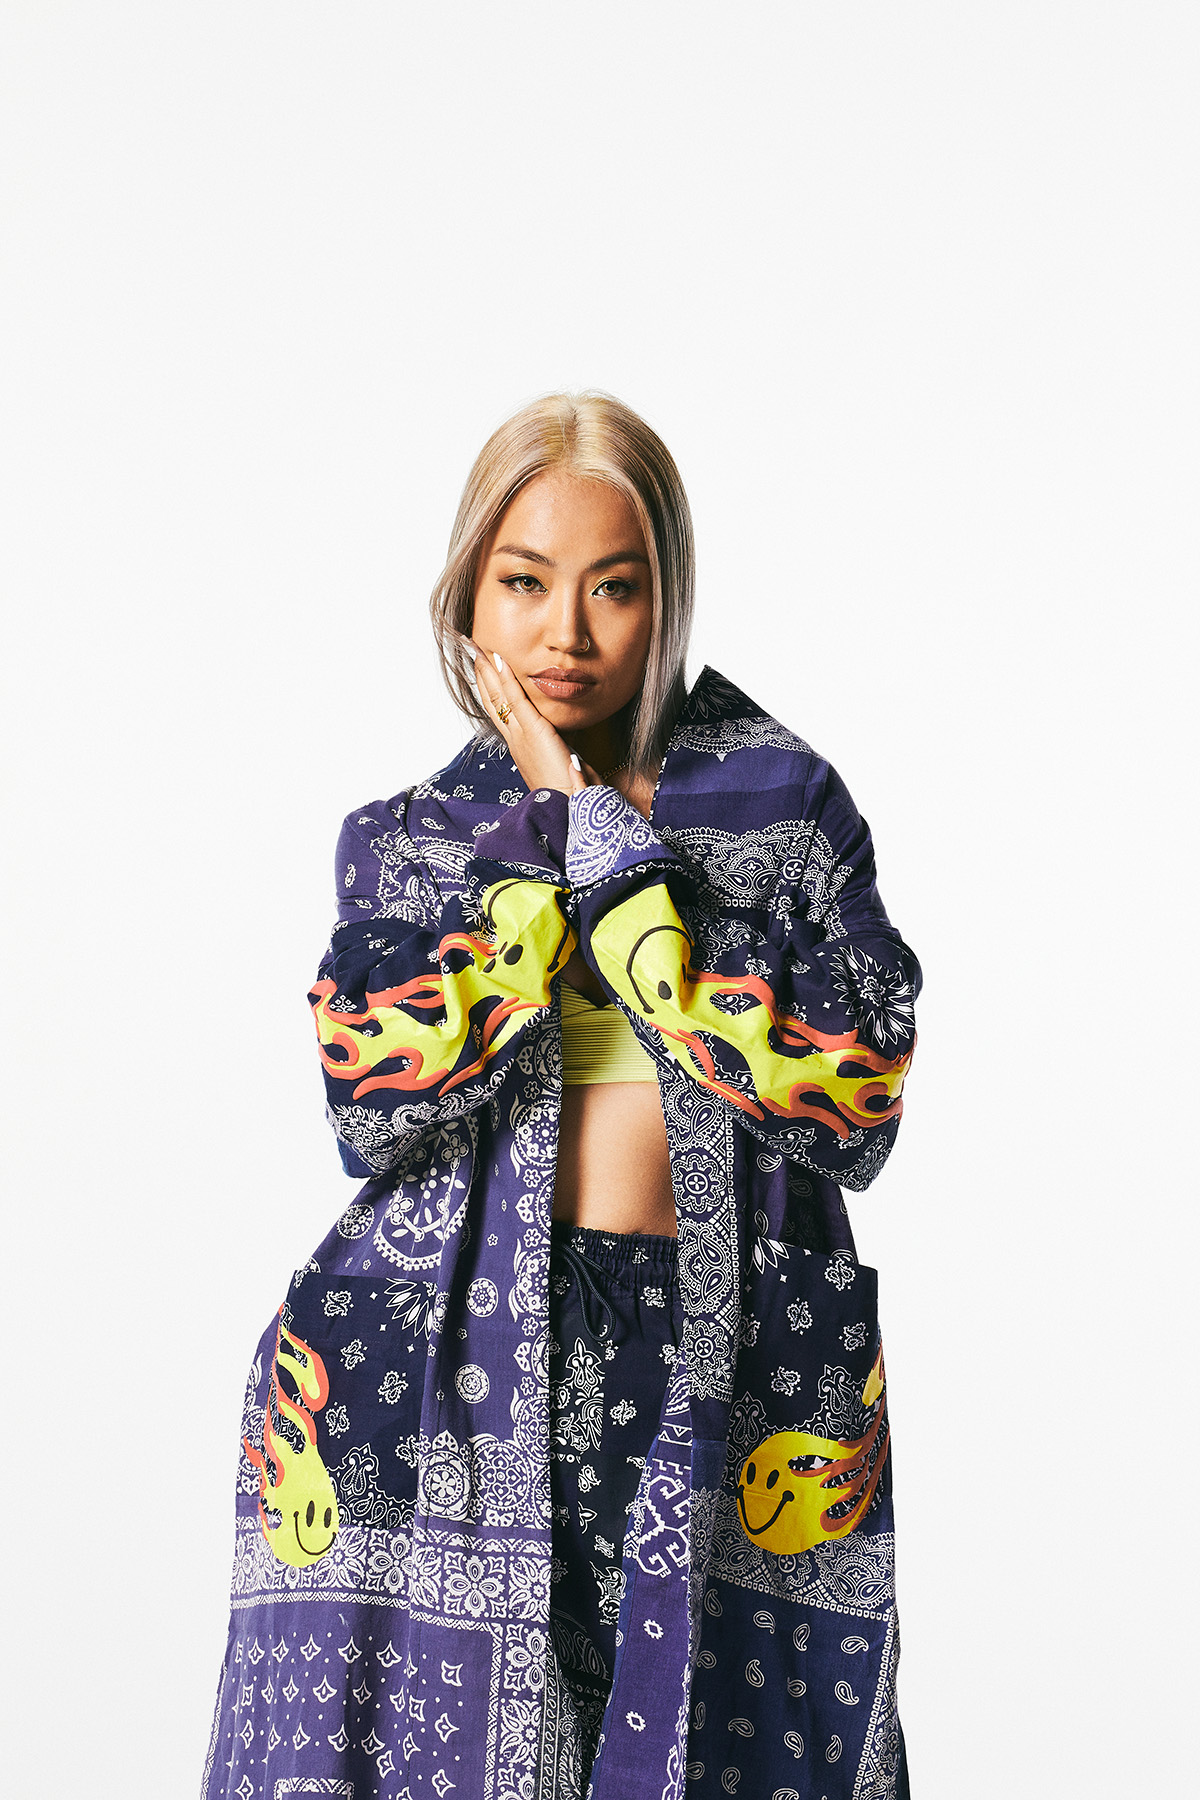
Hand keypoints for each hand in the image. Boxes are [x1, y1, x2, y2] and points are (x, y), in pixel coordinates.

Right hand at [463, 637, 601, 795]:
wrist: (572, 808)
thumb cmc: (572, 793)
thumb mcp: (565, 767)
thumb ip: (565, 755)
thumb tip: (572, 751)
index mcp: (521, 750)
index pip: (502, 715)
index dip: (491, 693)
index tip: (485, 673)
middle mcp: (516, 742)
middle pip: (493, 703)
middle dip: (483, 678)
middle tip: (473, 653)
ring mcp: (522, 737)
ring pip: (499, 698)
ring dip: (488, 672)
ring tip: (479, 649)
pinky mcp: (534, 733)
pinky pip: (516, 700)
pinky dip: (506, 679)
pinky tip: (498, 660)